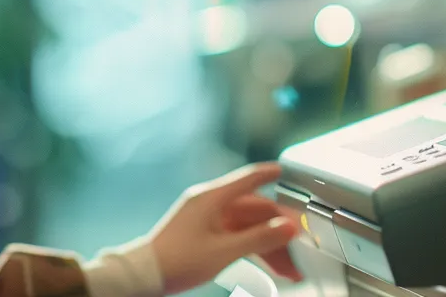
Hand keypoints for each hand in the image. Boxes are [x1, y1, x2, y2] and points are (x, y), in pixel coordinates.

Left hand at [144, 162, 303, 293]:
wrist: (145, 274)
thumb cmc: (176, 260)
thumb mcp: (224, 251)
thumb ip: (259, 238)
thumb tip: (287, 227)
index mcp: (211, 198)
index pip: (248, 178)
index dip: (270, 174)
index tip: (286, 171)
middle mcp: (210, 205)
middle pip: (254, 210)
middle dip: (279, 229)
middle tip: (301, 244)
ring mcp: (208, 221)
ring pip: (248, 228)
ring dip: (270, 246)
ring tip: (291, 268)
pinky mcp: (205, 236)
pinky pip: (238, 238)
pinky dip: (254, 250)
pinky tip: (271, 266)